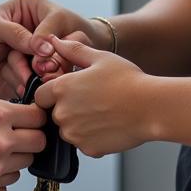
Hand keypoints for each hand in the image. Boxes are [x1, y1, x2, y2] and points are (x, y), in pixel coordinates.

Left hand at [0, 0, 58, 97]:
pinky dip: (30, 88)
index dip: (48, 41)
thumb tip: (45, 47)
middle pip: (65, 46)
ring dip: (33, 76)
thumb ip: (16, 33)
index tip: (39, 57)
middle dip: (47, 62)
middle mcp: (47, 32)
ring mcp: (46, 55)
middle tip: (35, 69)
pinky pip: (44, 84)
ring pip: (55, 68)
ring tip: (18, 75)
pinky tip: (18, 87)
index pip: (57, 22)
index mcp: (38, 9)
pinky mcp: (41, 76)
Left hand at [35, 36, 152, 157]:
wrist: (150, 107)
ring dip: (78, 124)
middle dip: (66, 108)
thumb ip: (72, 49)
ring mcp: (75, 134)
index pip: (39, 96)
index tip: (68, 91)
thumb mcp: (99, 57)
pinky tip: (108, 124)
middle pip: (53, 113)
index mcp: (61, 88)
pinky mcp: (88, 149)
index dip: (51, 93)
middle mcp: (63, 113)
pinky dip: (91, 137)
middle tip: (91, 100)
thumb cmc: (127, 79)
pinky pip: (83, 143)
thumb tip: (55, 41)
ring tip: (102, 111)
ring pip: (68, 130)